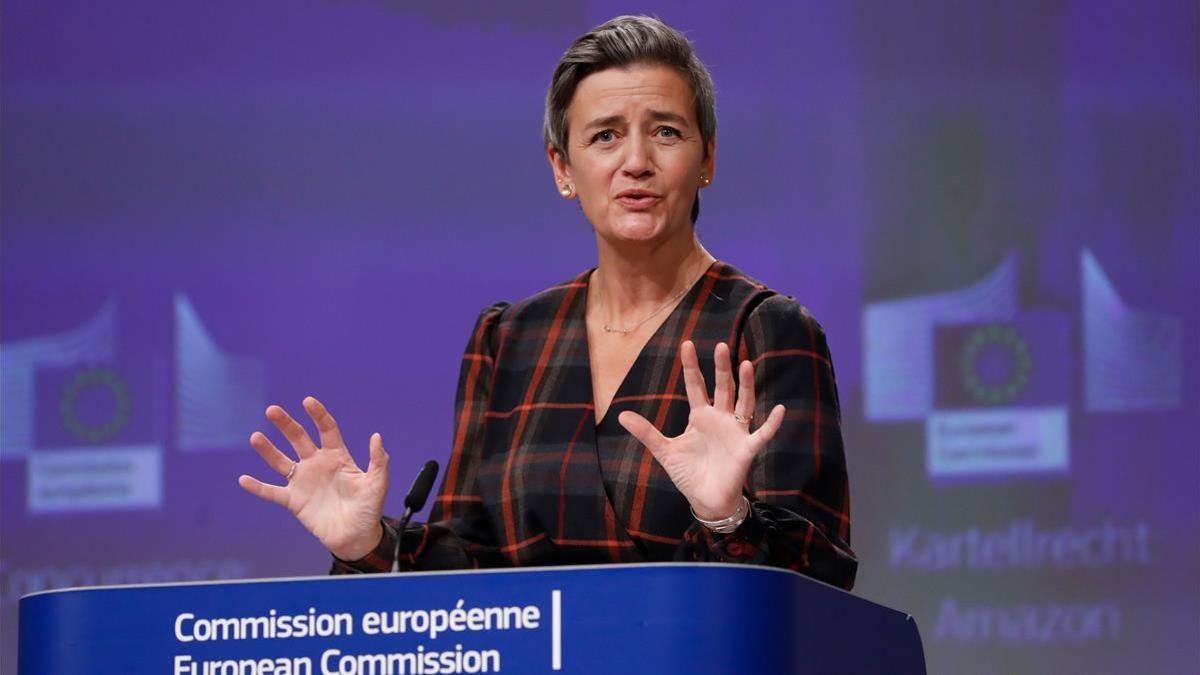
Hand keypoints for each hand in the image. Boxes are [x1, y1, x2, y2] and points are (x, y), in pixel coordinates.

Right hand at [237, 396, 389, 560]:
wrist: (356, 536)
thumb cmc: (369, 509)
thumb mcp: (377, 484)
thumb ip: (378, 461)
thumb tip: (377, 436)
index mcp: (337, 457)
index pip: (327, 429)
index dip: (318, 415)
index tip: (307, 401)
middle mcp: (317, 465)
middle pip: (299, 439)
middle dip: (286, 424)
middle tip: (272, 410)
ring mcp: (303, 482)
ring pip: (281, 461)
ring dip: (268, 450)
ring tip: (255, 437)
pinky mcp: (294, 501)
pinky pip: (272, 492)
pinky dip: (258, 487)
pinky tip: (243, 479)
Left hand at [618, 341, 784, 520]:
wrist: (706, 500)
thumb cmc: (689, 473)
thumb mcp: (665, 451)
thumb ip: (646, 432)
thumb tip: (621, 416)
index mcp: (700, 417)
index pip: (696, 386)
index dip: (692, 366)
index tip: (687, 344)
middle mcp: (720, 419)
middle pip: (722, 387)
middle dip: (721, 368)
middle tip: (720, 345)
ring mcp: (735, 432)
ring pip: (743, 402)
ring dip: (746, 385)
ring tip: (746, 364)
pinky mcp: (746, 449)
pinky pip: (762, 434)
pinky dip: (772, 423)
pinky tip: (779, 409)